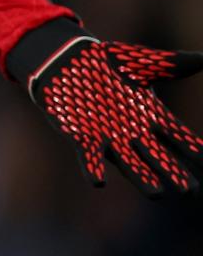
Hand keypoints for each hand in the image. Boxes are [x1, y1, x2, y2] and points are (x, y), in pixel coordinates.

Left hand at [12, 21, 202, 194]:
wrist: (66, 62)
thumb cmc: (106, 64)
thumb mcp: (142, 63)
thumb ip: (172, 63)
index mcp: (149, 114)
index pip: (178, 135)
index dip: (193, 148)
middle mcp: (132, 130)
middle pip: (157, 155)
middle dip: (173, 173)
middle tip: (191, 192)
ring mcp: (108, 135)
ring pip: (129, 161)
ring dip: (140, 177)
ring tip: (155, 193)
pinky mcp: (82, 135)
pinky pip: (89, 155)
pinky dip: (93, 167)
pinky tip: (98, 181)